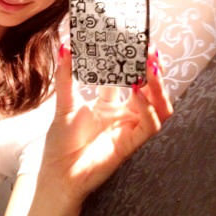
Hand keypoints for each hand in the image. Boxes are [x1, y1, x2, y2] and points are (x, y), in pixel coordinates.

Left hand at [40, 46, 172, 206]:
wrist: (58, 174)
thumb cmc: (61, 143)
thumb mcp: (63, 103)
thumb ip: (66, 75)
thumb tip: (64, 46)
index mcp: (107, 104)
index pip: (125, 77)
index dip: (130, 61)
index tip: (130, 41)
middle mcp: (122, 114)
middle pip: (147, 89)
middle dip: (150, 69)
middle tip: (149, 49)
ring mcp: (129, 128)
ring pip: (157, 106)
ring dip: (157, 86)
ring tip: (150, 67)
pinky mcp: (131, 144)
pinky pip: (150, 125)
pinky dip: (148, 108)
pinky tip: (138, 93)